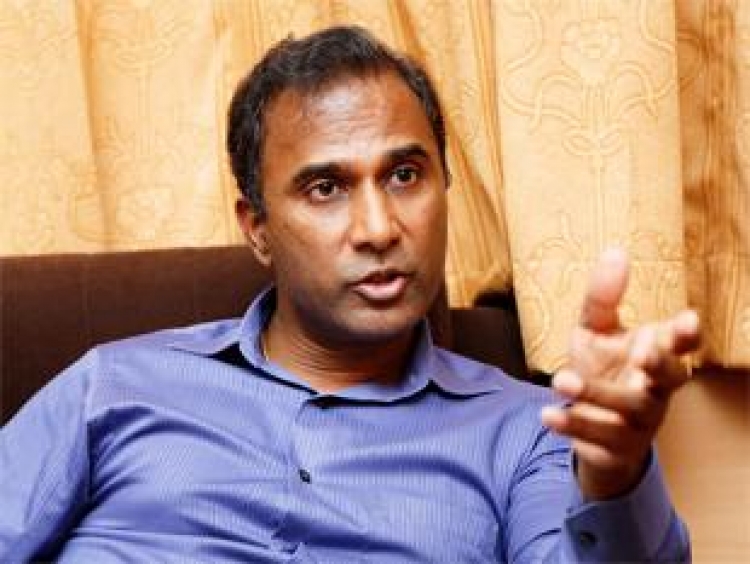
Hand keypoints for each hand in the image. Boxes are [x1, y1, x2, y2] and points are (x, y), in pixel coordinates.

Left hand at [541, 249, 699, 499]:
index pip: (681, 344)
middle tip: (640, 352)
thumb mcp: (595, 330)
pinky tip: (547, 415)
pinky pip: (598, 439)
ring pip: (628, 409)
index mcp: (655, 355)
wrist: (591, 427)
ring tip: (560, 380)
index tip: (687, 320)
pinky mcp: (616, 448)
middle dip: (659, 365)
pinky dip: (572, 426)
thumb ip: (602, 298)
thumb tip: (615, 250)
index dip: (687, 334)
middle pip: (670, 378)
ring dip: (594, 394)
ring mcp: (640, 422)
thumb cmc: (602, 368)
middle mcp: (656, 389)